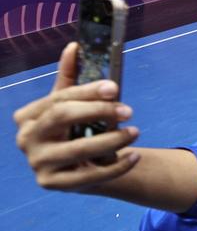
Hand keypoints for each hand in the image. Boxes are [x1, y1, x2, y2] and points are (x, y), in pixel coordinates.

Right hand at [14, 43, 140, 190]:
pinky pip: (90, 175)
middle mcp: (26, 139)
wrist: (76, 168)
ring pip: (78, 149)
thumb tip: (75, 46)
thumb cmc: (72, 130)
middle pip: (62, 118)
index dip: (87, 92)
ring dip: (112, 139)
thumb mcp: (69, 104)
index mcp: (28, 116)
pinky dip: (117, 166)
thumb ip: (70, 77)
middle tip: (128, 110)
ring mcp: (38, 163)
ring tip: (135, 132)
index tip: (114, 87)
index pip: (59, 99)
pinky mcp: (53, 184)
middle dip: (98, 111)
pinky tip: (135, 155)